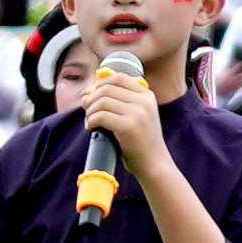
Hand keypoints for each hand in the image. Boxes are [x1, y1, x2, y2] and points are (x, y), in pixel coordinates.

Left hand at [71, 40, 174, 168]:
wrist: (155, 164)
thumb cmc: (141, 142)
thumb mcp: (139, 115)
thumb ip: (122, 101)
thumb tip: (88, 90)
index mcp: (147, 95)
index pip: (118, 78)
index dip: (100, 84)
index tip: (92, 96)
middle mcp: (144, 101)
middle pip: (107, 88)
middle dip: (91, 98)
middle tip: (86, 110)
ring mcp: (138, 113)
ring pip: (102, 101)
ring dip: (90, 111)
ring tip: (89, 121)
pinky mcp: (128, 126)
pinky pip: (100, 116)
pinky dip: (91, 121)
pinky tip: (91, 127)